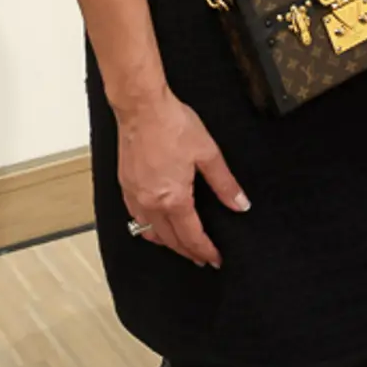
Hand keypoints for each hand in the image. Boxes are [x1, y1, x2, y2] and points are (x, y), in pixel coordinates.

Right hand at [115, 90, 248, 267]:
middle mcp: (150, 203)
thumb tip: (240, 204)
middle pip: (170, 241)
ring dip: (167, 243)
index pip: (191, 237)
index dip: (206, 251)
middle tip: (202, 258)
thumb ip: (224, 183)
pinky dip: (148, 228)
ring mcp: (135, 196)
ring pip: (150, 233)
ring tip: (182, 246)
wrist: (141, 107)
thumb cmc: (172, 124)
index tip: (215, 259)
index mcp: (173, 199)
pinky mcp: (125, 186)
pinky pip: (136, 217)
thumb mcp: (208, 153)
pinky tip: (156, 224)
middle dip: (188, 252)